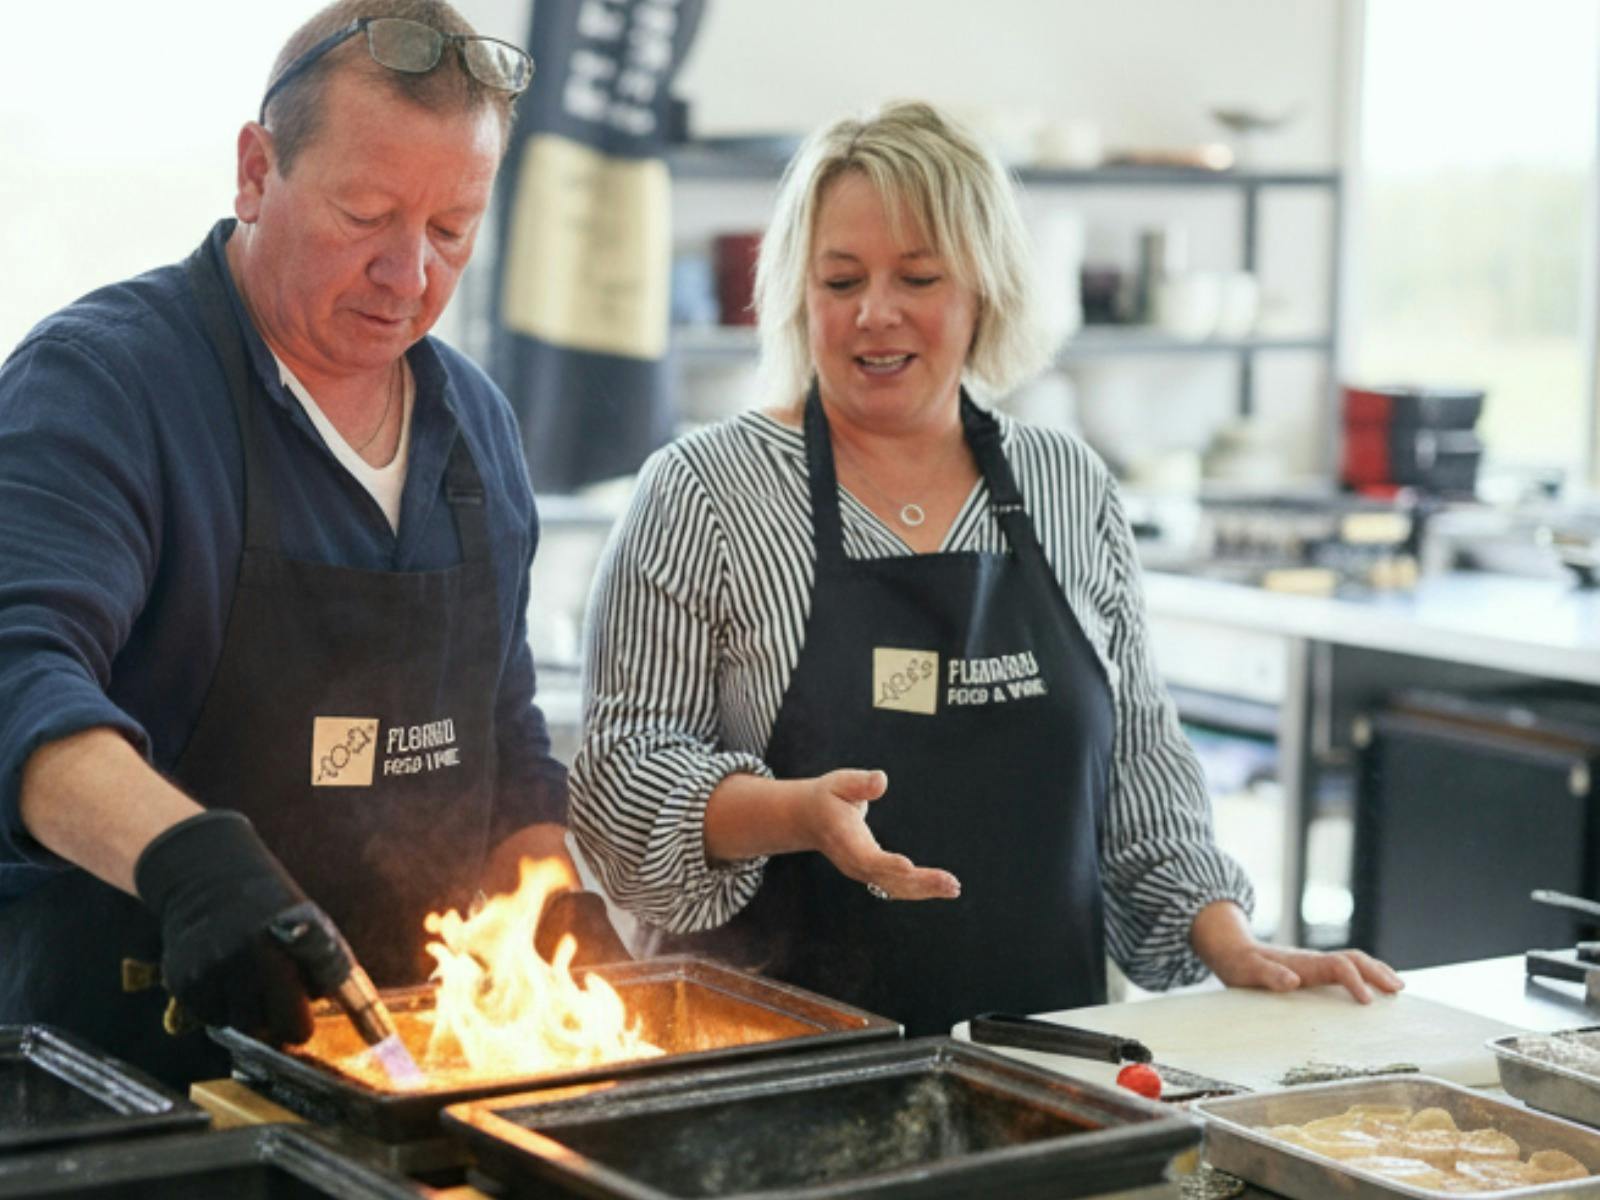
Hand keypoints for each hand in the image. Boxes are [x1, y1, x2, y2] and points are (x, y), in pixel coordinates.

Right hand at [134, 810, 352, 1044]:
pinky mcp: (181, 979)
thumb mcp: (310, 928)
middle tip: (276, 1009)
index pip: (294, 1024)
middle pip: (262, 1032)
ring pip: (233, 1027)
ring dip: (244, 1014)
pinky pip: (206, 1015)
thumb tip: (356, 1020)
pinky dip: (217, 1005)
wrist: (210, 877)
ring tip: (249, 984)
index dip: (299, 1027)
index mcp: (279, 952)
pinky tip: (223, 977)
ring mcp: (207, 972)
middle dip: (273, 1025)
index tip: (302, 1023)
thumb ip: (324, 970)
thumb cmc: (272, 908)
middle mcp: (240, 964)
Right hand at [802, 769, 960, 901]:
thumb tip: (881, 780)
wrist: (810, 819)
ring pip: (895, 888)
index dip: (887, 864)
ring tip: (954, 887)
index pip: (867, 858)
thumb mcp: (840, 783)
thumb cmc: (829, 796)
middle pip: (887, 880)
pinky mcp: (871, 875)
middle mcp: (854, 863)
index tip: (909, 866)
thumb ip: (860, 783)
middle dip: (920, 882)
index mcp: (845, 841)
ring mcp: (862, 872)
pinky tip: (943, 887)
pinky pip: (896, 887)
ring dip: (925, 889)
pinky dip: (920, 889)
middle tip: (952, 883)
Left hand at [1191, 900, 1403, 1003]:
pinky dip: (1365, 976)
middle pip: (1353, 959)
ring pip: (1353, 961)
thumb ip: (1268, 974)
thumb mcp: (1247, 971)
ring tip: (1397, 988)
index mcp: (1303, 963)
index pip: (1338, 966)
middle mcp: (1313, 961)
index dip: (1355, 981)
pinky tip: (1374, 989)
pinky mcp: (1314, 971)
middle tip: (1399, 990)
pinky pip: (1346, 970)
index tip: (1368, 1002)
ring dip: (1376, 971)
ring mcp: (1315, 965)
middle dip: (1377, 972)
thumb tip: (1293, 981)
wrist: (1231, 949)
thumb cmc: (1239, 964)